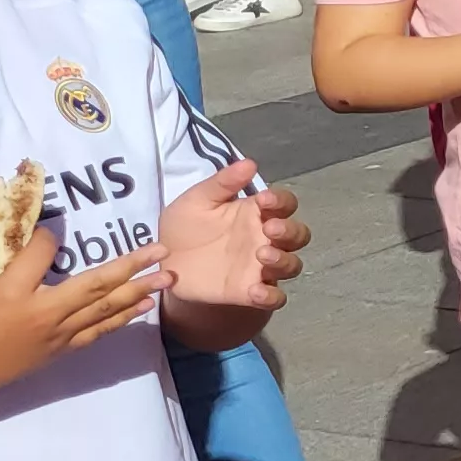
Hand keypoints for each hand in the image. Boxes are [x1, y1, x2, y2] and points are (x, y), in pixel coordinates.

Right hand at [0, 213, 168, 414]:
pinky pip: (97, 333)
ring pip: (104, 310)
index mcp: (10, 291)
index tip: (48, 230)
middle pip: (95, 284)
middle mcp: (41, 313)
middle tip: (163, 249)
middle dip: (132, 265)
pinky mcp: (57, 352)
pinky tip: (144, 307)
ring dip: (139, 291)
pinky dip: (122, 319)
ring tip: (168, 277)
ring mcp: (53, 336)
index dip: (48, 236)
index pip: (44, 252)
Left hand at [161, 163, 306, 311]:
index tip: (264, 200)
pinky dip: (272, 296)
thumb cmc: (183, 228)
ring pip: (292, 265)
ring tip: (262, 255)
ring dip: (284, 260)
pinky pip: (274, 298)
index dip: (282, 201)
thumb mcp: (196, 200)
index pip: (285, 204)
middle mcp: (265, 240)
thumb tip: (250, 163)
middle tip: (269, 228)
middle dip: (290, 230)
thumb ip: (221, 184)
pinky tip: (256, 291)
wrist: (163, 264)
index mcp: (255, 214)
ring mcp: (260, 268)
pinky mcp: (249, 293)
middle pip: (298, 235)